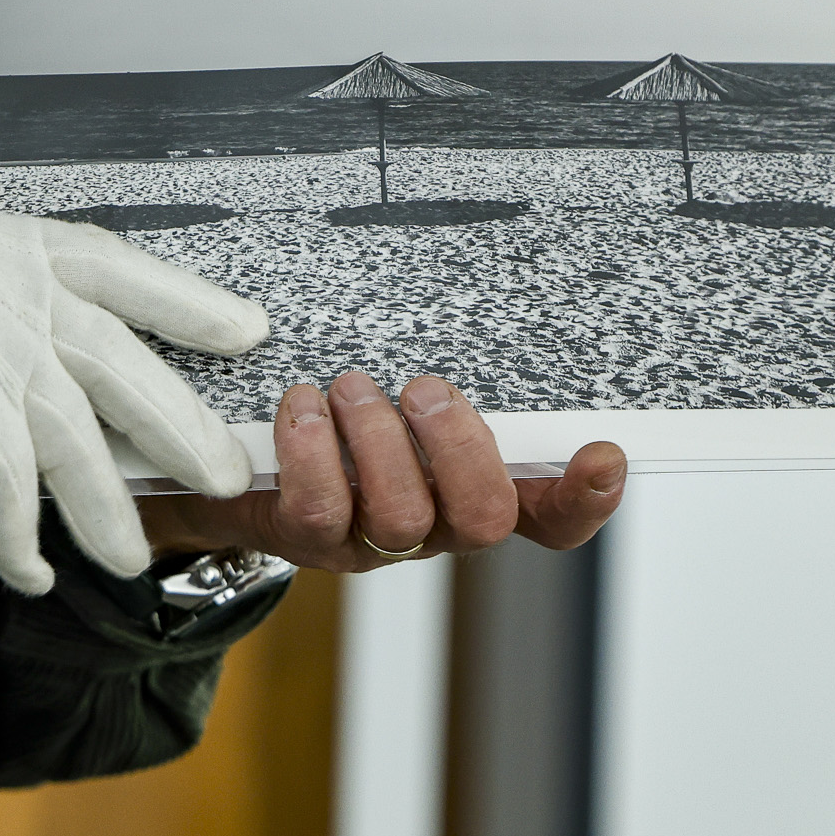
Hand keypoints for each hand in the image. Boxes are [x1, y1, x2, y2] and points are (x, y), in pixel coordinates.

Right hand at [0, 200, 267, 593]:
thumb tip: (74, 377)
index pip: (111, 260)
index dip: (184, 298)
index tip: (244, 328)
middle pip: (114, 353)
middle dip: (175, 421)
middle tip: (222, 470)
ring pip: (71, 428)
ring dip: (103, 506)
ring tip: (128, 558)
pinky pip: (9, 478)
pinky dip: (18, 535)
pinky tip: (28, 570)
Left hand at [138, 370, 625, 570]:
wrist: (233, 466)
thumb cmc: (336, 415)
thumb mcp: (396, 394)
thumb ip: (439, 378)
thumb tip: (486, 294)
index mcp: (471, 491)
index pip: (551, 518)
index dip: (583, 498)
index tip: (601, 453)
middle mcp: (432, 526)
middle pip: (483, 520)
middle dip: (459, 447)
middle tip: (423, 390)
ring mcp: (370, 541)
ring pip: (402, 515)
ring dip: (376, 438)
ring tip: (350, 386)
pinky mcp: (307, 539)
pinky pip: (321, 508)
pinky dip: (312, 447)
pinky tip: (302, 403)